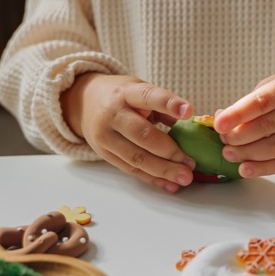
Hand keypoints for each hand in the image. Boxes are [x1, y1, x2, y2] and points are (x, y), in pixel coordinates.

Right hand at [61, 73, 194, 192]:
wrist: (84, 102)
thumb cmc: (121, 96)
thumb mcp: (138, 90)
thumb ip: (162, 106)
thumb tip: (190, 125)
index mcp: (126, 93)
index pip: (148, 96)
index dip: (169, 103)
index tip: (189, 111)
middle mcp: (113, 114)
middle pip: (142, 135)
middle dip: (169, 151)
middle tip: (190, 163)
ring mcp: (106, 137)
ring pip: (136, 158)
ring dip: (163, 170)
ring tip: (185, 177)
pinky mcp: (105, 154)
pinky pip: (131, 170)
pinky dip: (152, 179)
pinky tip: (170, 185)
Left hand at [213, 71, 274, 177]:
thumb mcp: (272, 86)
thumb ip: (248, 102)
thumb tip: (221, 119)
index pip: (264, 101)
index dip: (239, 114)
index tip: (219, 124)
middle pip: (270, 126)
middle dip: (241, 136)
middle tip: (224, 141)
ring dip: (249, 154)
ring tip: (229, 154)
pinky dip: (264, 168)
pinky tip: (246, 169)